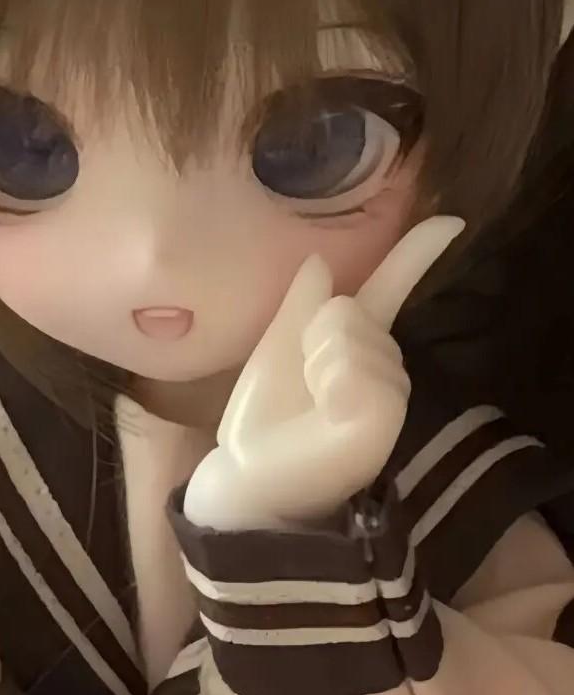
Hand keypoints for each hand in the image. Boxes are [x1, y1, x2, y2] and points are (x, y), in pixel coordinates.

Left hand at [184, 216, 464, 530]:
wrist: (243, 472)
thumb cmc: (261, 415)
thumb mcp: (276, 348)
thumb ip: (300, 304)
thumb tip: (320, 260)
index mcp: (353, 345)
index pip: (389, 289)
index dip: (414, 255)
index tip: (449, 222)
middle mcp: (381, 368)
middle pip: (352, 310)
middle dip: (312, 336)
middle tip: (300, 382)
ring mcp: (387, 396)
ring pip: (354, 336)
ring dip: (317, 363)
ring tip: (309, 403)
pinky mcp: (382, 421)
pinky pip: (356, 369)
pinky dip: (329, 382)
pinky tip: (324, 413)